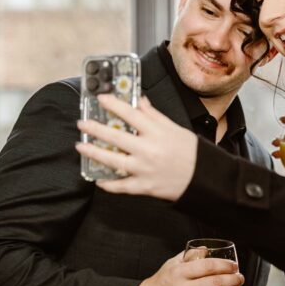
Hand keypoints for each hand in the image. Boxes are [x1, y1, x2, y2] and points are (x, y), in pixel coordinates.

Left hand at [76, 95, 197, 200]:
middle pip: (116, 137)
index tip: (100, 98)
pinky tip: (98, 180)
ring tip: (81, 146)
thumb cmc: (192, 153)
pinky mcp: (144, 187)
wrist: (203, 179)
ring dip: (94, 153)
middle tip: (82, 123)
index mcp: (157, 133)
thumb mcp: (175, 129)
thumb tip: (140, 101)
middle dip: (95, 129)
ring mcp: (144, 170)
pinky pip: (121, 186)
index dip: (113, 105)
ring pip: (112, 161)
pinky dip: (108, 184)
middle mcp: (148, 150)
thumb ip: (155, 116)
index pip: (130, 114)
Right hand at [125, 250, 244, 285]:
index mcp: (180, 274)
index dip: (225, 265)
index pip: (208, 266)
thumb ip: (189, 256)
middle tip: (240, 279)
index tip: (234, 266)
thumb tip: (206, 249)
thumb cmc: (159, 284)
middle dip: (234, 280)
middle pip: (216, 284)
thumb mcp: (171, 265)